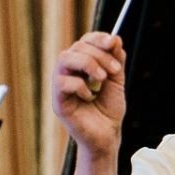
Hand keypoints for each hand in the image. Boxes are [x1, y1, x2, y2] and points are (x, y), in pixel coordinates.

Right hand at [51, 31, 127, 155]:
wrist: (107, 136)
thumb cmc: (109, 110)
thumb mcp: (116, 81)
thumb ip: (116, 60)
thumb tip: (115, 38)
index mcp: (81, 66)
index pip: (84, 42)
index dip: (98, 38)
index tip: (113, 42)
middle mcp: (68, 72)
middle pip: (76, 47)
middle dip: (99, 55)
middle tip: (114, 70)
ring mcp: (60, 86)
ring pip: (64, 59)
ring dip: (88, 63)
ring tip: (102, 79)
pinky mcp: (58, 101)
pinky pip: (62, 82)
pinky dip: (80, 86)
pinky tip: (89, 97)